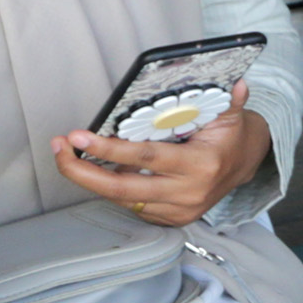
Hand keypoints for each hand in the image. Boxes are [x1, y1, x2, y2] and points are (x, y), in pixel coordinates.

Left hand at [52, 83, 270, 225]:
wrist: (243, 167)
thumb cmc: (229, 138)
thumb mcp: (233, 116)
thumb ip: (232, 101)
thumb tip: (238, 83)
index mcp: (200, 164)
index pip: (146, 157)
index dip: (109, 148)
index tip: (78, 136)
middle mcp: (188, 192)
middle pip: (123, 188)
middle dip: (83, 172)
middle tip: (59, 151)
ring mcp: (178, 210)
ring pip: (123, 199)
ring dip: (90, 179)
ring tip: (67, 156)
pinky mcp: (171, 218)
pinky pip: (132, 205)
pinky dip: (111, 189)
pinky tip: (95, 170)